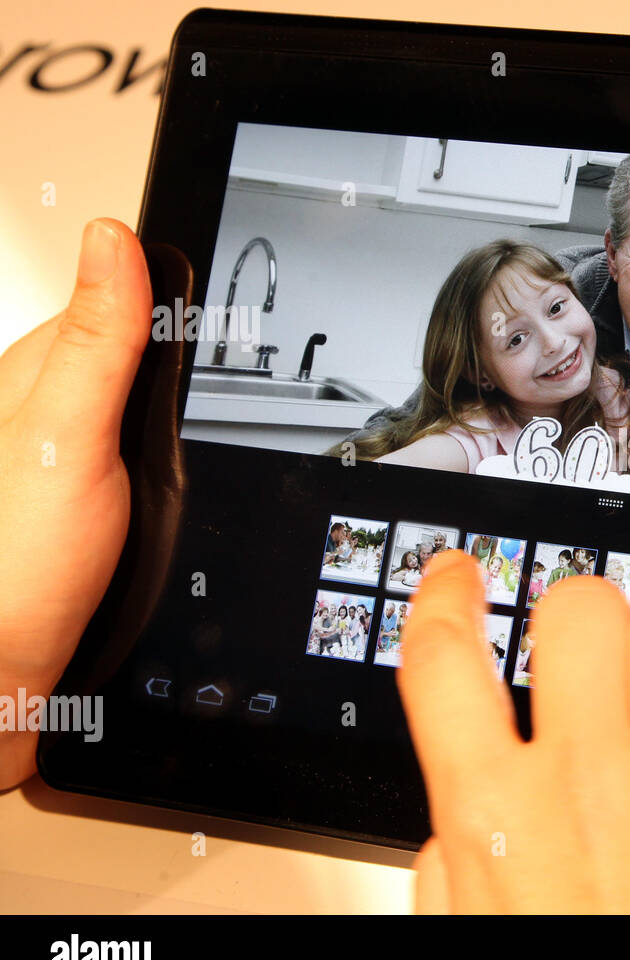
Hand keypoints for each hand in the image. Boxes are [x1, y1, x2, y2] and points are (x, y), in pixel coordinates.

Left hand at [0, 219, 151, 788]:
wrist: (7, 671)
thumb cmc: (14, 563)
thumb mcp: (68, 436)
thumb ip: (96, 342)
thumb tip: (114, 237)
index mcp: (39, 369)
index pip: (124, 297)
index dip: (181, 304)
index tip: (226, 322)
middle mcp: (50, 405)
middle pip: (145, 357)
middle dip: (187, 378)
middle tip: (198, 421)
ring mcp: (71, 454)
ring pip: (152, 413)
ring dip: (184, 431)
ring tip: (190, 460)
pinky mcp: (90, 499)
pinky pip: (150, 461)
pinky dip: (175, 473)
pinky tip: (174, 498)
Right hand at [398, 550, 629, 913]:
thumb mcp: (476, 939)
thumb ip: (456, 859)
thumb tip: (459, 804)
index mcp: (496, 819)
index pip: (442, 659)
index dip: (443, 593)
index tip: (457, 574)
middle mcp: (588, 784)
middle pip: (577, 607)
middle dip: (581, 621)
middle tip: (594, 660)